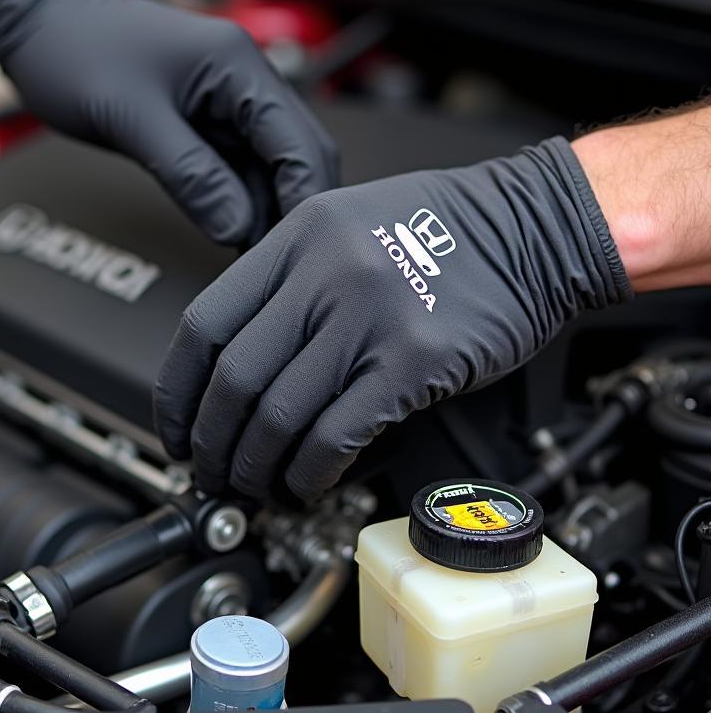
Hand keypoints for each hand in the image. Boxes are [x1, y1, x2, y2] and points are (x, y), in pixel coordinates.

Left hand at [0, 0, 337, 245]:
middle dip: (292, 207)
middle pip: (296, 154)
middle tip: (279, 261)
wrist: (34, 23)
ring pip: (267, 167)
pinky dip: (238, 201)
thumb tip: (236, 227)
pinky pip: (235, 167)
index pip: (299, 142)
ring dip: (265, 209)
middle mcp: (242, 80)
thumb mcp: (132, 118)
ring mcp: (224, 102)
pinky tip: (232, 233)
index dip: (304, 199)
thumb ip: (190, 175)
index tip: (299, 247)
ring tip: (253, 257)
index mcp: (238, 64)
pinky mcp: (202, 122)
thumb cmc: (74, 47)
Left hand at [154, 138, 630, 500]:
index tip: (177, 426)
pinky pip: (337, 432)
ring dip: (257, 466)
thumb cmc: (446, 228)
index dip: (178, 390)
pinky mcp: (412, 360)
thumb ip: (290, 279)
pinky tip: (307, 482)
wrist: (534, 227)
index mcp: (296, 238)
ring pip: (278, 413)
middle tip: (212, 471)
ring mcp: (367, 316)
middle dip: (212, 441)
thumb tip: (240, 356)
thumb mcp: (346, 225)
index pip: (204, 324)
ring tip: (256, 486)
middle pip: (233, 378)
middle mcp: (323, 274)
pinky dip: (310, 470)